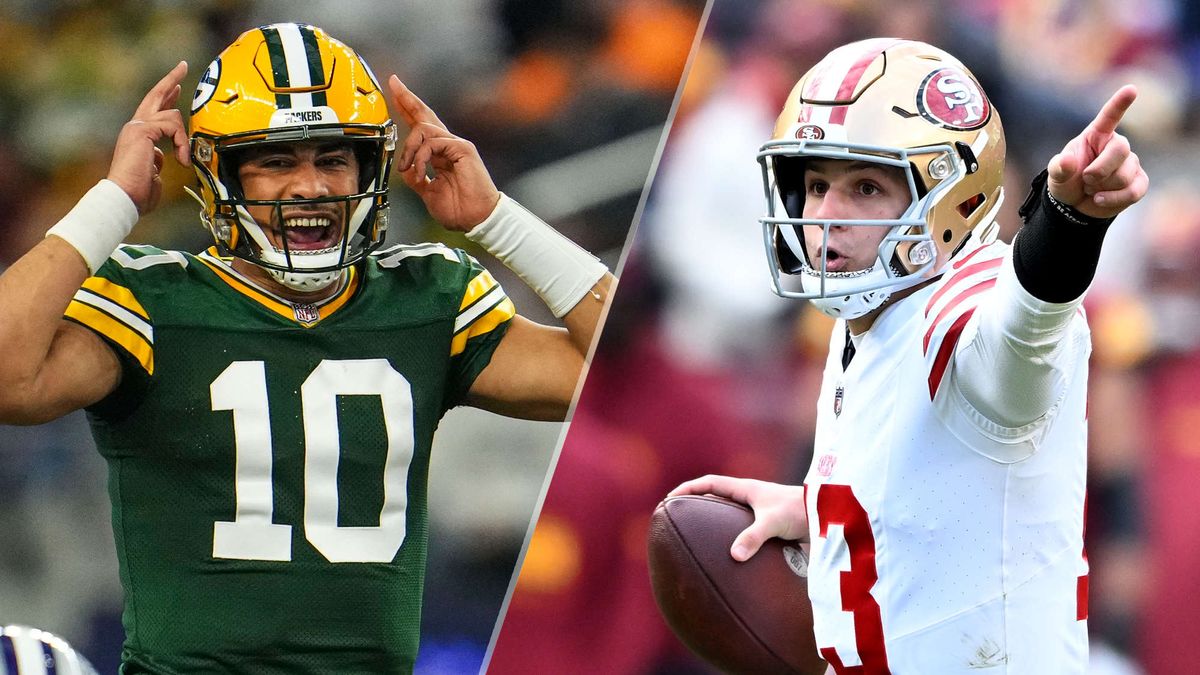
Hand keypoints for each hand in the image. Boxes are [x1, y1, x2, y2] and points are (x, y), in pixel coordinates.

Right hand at [107, 61, 189, 214]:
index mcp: (138, 136)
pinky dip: (181, 142)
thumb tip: (165, 157)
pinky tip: (181, 159)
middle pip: (155, 95)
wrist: (123, 197)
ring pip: (172, 114)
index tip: (177, 86)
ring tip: (183, 159)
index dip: (166, 96)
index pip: (153, 109)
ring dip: (183, 139)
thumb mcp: (153, 172)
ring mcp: (137, 127)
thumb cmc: (137, 192)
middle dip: (171, 79)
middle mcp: (135, 127)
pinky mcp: (142, 130)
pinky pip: (173, 126)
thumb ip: (159, 160)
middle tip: (182, 66)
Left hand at [388, 74, 499, 230]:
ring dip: (409, 149)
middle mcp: (448, 146)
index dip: (407, 110)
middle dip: (407, 98)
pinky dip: (421, 157)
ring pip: (423, 129)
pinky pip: (433, 142)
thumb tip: (404, 169)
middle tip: (394, 83)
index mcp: (440, 155)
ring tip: (407, 168)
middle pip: (425, 115)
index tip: (395, 94)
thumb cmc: (460, 209)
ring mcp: (456, 145)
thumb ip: (416, 177)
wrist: (477, 219)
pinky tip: (420, 171)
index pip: (421, 127)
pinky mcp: (462, 148)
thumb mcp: (427, 192)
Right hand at [668, 475, 807, 561]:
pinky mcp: (771, 527)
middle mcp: (751, 498)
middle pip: (716, 498)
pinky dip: (734, 540)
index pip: (709, 483)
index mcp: (746, 489)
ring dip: (714, 523)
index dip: (688, 489)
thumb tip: (734, 556)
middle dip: (697, 505)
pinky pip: (745, 532)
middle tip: (678, 518)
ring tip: (698, 540)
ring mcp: (760, 512)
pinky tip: (731, 559)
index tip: (670, 499)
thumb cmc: (800, 511)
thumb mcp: (773, 522)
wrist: (830, 515)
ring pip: (730, 516)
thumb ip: (752, 537)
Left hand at [1047, 85, 1148, 218]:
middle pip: (1120, 150)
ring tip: (1092, 188)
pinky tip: (1099, 199)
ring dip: (1102, 187)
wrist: (1075, 205)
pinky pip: (1133, 191)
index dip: (1120, 103)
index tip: (1131, 89)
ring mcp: (1130, 164)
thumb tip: (1067, 162)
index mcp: (1096, 136)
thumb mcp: (1056, 175)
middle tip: (1086, 180)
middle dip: (1099, 170)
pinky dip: (1113, 199)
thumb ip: (1059, 167)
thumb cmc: (1067, 182)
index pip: (1110, 116)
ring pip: (1124, 175)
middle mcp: (1116, 146)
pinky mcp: (1138, 182)